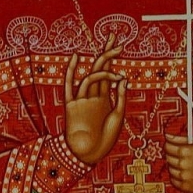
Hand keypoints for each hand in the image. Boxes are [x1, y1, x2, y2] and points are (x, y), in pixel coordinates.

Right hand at [65, 34, 125, 164]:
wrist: (87, 155)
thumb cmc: (104, 140)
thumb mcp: (118, 118)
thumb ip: (120, 98)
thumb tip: (123, 77)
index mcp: (104, 97)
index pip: (109, 71)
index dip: (112, 58)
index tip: (119, 44)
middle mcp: (93, 94)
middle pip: (99, 67)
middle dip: (107, 52)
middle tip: (114, 38)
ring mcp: (82, 98)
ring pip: (91, 76)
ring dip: (103, 68)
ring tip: (115, 64)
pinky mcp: (71, 104)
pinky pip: (69, 85)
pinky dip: (71, 71)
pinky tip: (76, 57)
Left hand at [165, 134, 192, 192]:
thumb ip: (184, 139)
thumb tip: (168, 136)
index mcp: (188, 151)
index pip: (168, 145)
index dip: (170, 143)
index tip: (173, 143)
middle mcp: (184, 165)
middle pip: (168, 157)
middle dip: (172, 153)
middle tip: (180, 152)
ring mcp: (186, 178)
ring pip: (171, 169)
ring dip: (174, 165)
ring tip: (186, 162)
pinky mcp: (188, 189)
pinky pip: (174, 181)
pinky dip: (176, 176)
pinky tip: (185, 172)